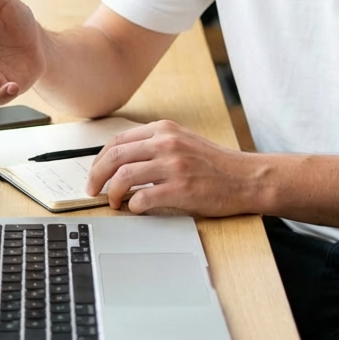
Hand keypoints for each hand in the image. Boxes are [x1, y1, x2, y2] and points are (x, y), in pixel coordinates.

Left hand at [84, 120, 258, 213]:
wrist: (245, 178)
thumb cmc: (215, 164)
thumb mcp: (183, 141)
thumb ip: (155, 145)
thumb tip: (121, 161)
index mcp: (164, 130)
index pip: (117, 141)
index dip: (100, 159)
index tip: (95, 173)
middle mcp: (166, 143)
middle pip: (114, 157)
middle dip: (96, 176)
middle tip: (92, 190)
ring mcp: (173, 166)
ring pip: (123, 177)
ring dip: (112, 193)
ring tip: (114, 202)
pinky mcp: (181, 189)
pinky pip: (143, 199)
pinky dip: (134, 207)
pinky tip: (137, 209)